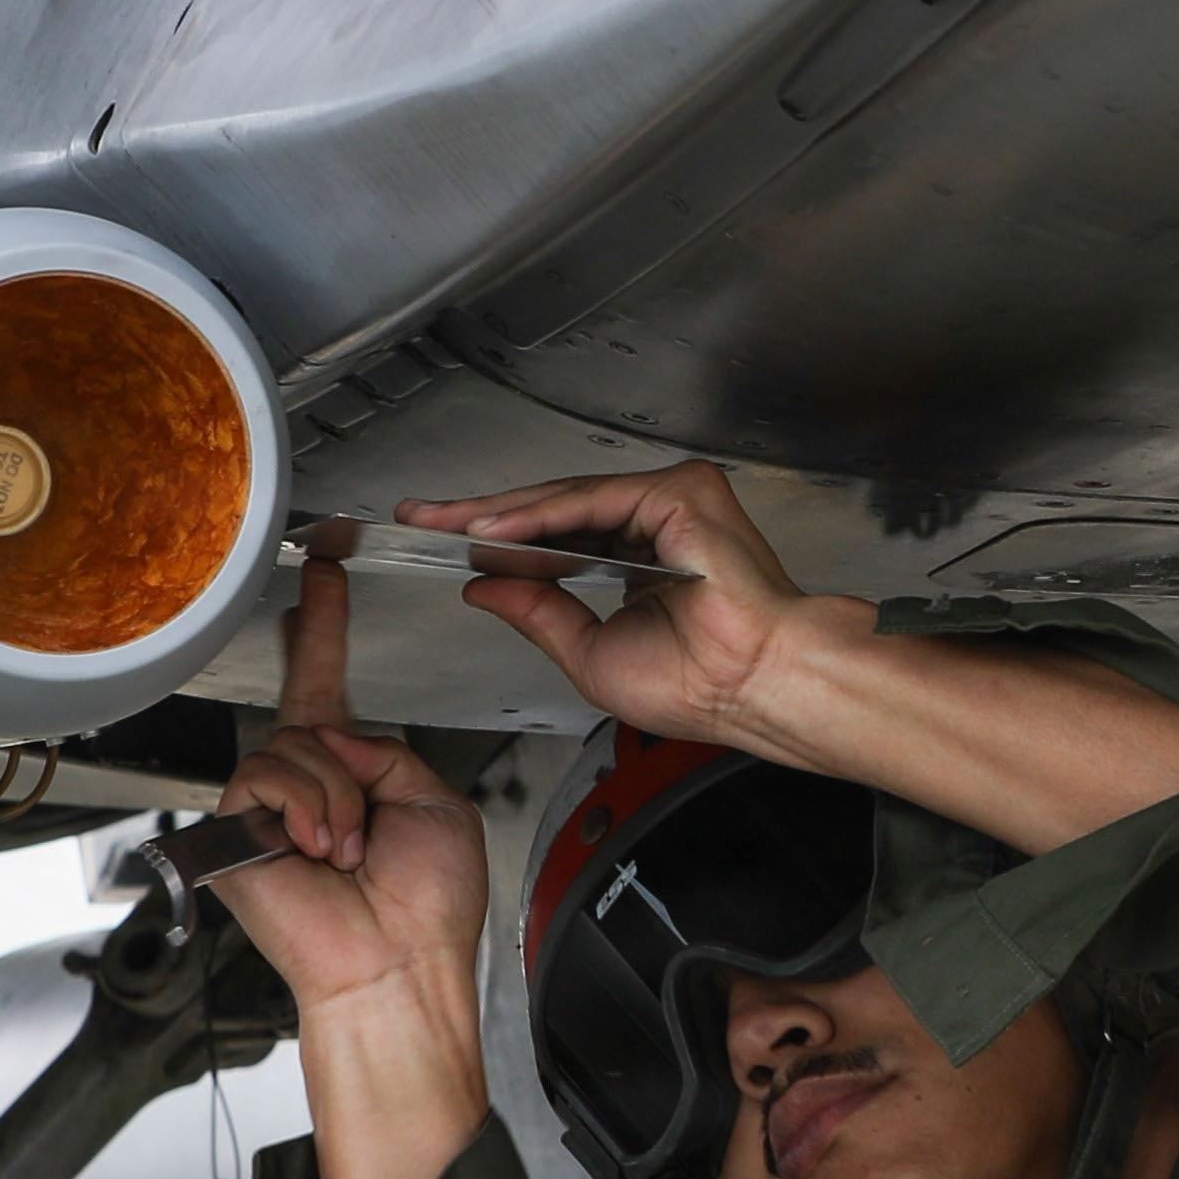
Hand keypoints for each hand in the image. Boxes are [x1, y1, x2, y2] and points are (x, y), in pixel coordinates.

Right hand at [210, 556, 489, 1020]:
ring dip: (336, 797)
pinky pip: (267, 774)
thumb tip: (332, 735)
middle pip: (307, 711)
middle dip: (344, 765)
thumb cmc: (426, 909)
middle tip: (363, 835)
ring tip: (350, 853)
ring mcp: (267, 809)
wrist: (397, 967)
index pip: (328, 686)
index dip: (322, 631)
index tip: (323, 576)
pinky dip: (307, 808)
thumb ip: (388, 749)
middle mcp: (305, 788)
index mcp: (355, 776)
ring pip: (294, 743)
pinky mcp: (235, 829)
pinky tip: (320, 853)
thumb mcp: (435, 801)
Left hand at [400, 464, 872, 760]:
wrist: (756, 687)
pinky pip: (593, 500)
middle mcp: (656, 522)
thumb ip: (538, 614)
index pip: (555, 538)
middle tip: (421, 517)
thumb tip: (483, 587)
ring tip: (446, 528)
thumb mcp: (590, 654)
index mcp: (641, 561)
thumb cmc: (704, 684)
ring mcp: (670, 500)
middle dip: (482, 517)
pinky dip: (541, 517)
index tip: (439, 541)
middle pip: (553, 510)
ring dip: (503, 516)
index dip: (496, 541)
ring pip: (567, 499)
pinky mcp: (680, 492)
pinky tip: (494, 534)